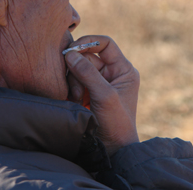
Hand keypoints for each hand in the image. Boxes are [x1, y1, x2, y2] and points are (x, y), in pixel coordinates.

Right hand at [64, 35, 139, 155]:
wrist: (112, 150)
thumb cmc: (116, 123)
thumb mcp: (104, 96)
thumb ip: (87, 73)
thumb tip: (69, 53)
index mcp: (123, 69)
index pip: (105, 44)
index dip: (89, 43)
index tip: (72, 50)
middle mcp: (112, 73)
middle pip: (87, 56)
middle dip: (78, 70)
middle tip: (77, 88)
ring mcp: (99, 83)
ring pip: (77, 69)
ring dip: (73, 82)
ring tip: (77, 99)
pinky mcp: (87, 93)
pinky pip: (73, 81)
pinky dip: (71, 89)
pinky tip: (75, 102)